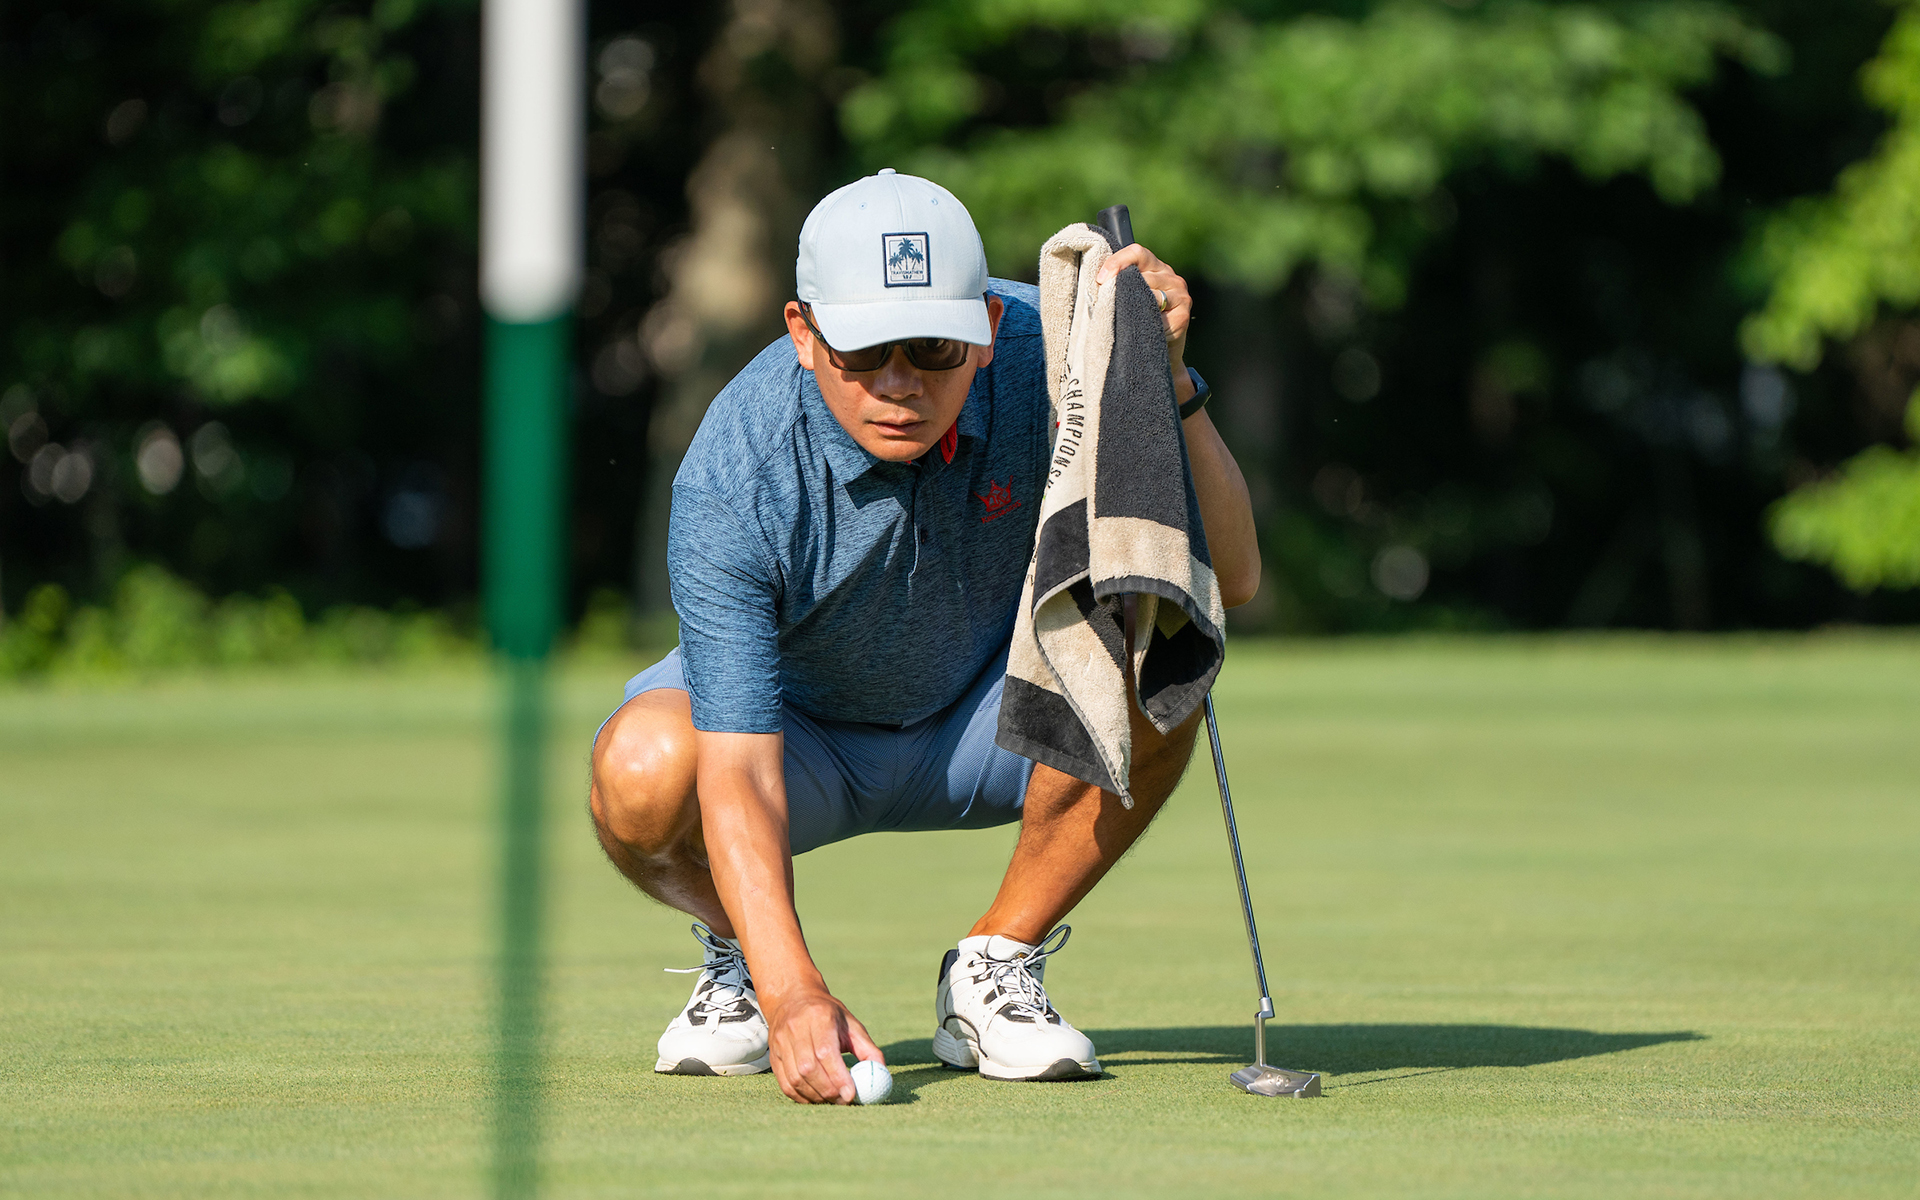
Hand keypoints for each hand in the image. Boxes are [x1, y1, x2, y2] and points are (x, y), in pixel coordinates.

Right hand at [764, 985, 883, 1103]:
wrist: (793, 1000)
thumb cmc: (828, 1015)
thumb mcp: (851, 1024)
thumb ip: (868, 1049)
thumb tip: (882, 1074)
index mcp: (819, 1017)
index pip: (825, 1052)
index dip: (838, 1076)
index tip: (851, 1094)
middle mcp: (795, 1029)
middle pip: (808, 1068)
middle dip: (828, 1090)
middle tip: (845, 1101)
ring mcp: (781, 1043)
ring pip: (795, 1079)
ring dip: (816, 1096)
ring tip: (833, 1100)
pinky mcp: (774, 1056)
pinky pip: (786, 1084)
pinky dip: (802, 1097)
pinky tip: (816, 1098)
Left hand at [1096, 243, 1194, 395]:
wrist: (1157, 353)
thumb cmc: (1136, 322)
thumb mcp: (1126, 299)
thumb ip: (1118, 285)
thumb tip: (1098, 281)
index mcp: (1155, 267)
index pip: (1137, 253)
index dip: (1117, 262)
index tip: (1100, 280)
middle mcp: (1171, 277)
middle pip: (1143, 274)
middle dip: (1121, 289)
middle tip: (1107, 305)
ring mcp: (1181, 295)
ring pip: (1152, 295)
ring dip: (1135, 308)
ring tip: (1127, 320)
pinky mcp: (1184, 316)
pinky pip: (1160, 317)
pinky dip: (1147, 324)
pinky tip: (1142, 330)